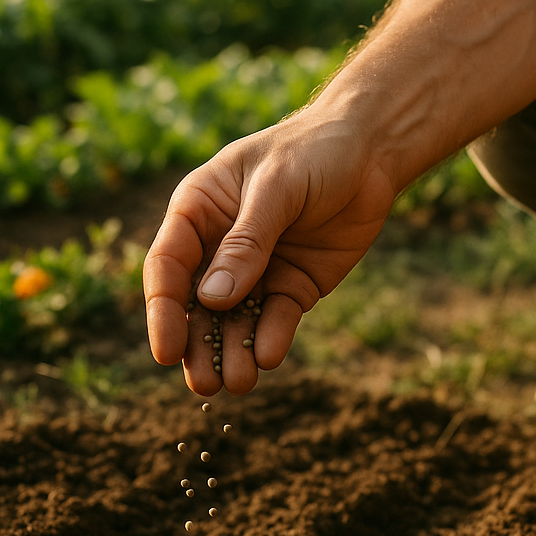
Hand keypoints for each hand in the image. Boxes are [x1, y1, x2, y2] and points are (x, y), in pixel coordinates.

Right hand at [143, 110, 395, 394]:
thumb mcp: (278, 187)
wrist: (372, 153)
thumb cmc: (314, 151)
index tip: (166, 352)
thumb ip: (247, 241)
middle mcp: (221, 245)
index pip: (169, 266)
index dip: (163, 311)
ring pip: (235, 319)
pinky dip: (271, 337)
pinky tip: (269, 357)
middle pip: (198, 304)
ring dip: (233, 351)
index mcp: (199, 211)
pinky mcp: (294, 284)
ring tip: (238, 383)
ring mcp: (258, 268)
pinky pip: (276, 317)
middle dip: (198, 345)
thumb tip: (211, 298)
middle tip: (204, 384)